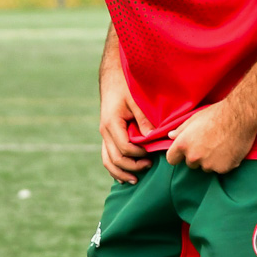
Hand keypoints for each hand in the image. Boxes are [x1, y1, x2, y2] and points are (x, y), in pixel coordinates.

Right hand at [100, 67, 152, 183]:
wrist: (113, 77)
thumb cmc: (126, 86)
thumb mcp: (136, 100)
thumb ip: (144, 120)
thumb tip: (151, 138)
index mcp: (112, 124)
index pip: (125, 148)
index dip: (139, 154)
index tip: (152, 153)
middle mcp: (105, 131)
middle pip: (115, 158)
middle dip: (132, 166)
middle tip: (149, 167)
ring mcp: (104, 134)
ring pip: (108, 160)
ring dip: (120, 172)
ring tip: (134, 180)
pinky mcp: (107, 134)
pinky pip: (107, 155)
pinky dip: (114, 167)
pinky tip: (123, 176)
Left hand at [164, 100, 256, 173]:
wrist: (240, 116)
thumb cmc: (217, 114)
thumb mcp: (195, 118)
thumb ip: (181, 130)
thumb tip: (171, 136)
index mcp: (183, 144)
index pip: (172, 159)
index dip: (177, 155)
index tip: (183, 152)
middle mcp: (194, 156)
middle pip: (191, 163)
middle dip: (197, 156)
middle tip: (209, 143)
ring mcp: (209, 164)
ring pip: (206, 167)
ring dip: (211, 160)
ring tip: (221, 145)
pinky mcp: (223, 168)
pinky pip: (220, 168)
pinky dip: (224, 162)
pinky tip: (230, 149)